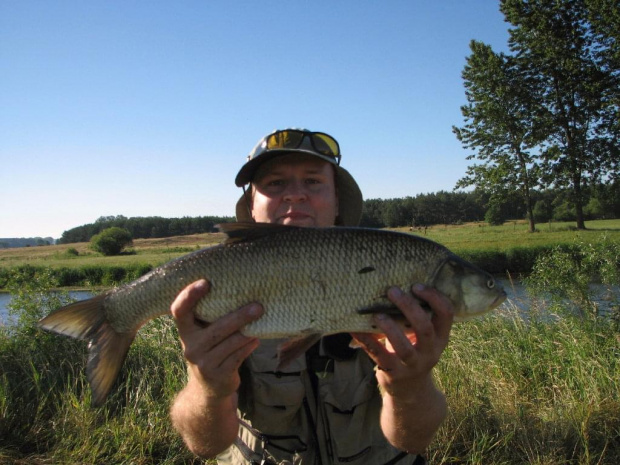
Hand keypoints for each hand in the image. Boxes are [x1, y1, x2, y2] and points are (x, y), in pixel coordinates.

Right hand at [171, 279, 263, 399]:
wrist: (209, 387)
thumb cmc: (211, 349)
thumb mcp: (204, 334)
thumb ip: (212, 317)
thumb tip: (241, 289)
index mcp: (185, 331)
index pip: (180, 311)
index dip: (189, 296)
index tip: (206, 282)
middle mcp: (191, 347)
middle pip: (216, 328)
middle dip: (238, 316)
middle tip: (258, 306)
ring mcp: (203, 363)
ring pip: (231, 343)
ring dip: (248, 330)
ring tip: (261, 318)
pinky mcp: (218, 375)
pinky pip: (238, 356)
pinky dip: (249, 345)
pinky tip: (256, 338)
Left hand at [351, 283, 453, 400]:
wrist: (410, 392)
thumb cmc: (414, 353)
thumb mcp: (423, 339)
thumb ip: (415, 318)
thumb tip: (394, 286)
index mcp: (440, 337)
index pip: (447, 314)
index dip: (434, 298)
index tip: (417, 285)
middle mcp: (430, 351)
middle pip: (424, 328)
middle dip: (409, 307)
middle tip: (392, 291)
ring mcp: (412, 365)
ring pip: (403, 347)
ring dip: (390, 328)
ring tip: (377, 315)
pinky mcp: (393, 373)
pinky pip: (378, 355)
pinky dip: (365, 340)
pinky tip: (354, 329)